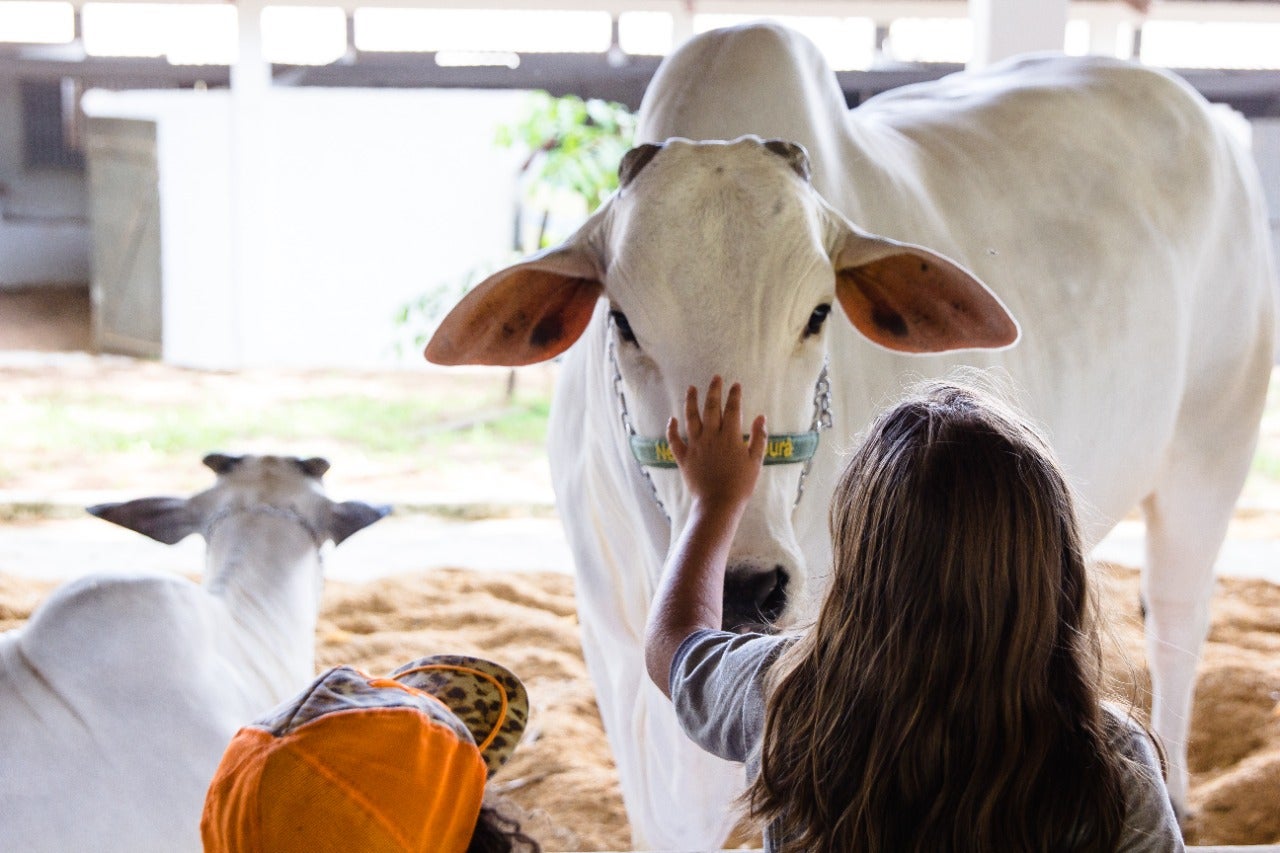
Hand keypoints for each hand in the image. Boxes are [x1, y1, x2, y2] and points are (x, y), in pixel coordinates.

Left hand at [667, 376, 766, 511]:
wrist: (719, 503)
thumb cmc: (741, 484)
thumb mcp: (756, 461)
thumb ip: (759, 438)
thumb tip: (761, 417)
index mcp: (730, 437)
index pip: (733, 409)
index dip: (734, 395)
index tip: (736, 385)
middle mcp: (711, 437)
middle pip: (711, 408)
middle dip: (714, 390)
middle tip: (715, 377)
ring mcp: (695, 446)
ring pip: (690, 418)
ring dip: (691, 401)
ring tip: (691, 388)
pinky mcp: (684, 457)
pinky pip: (674, 440)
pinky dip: (672, 429)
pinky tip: (672, 418)